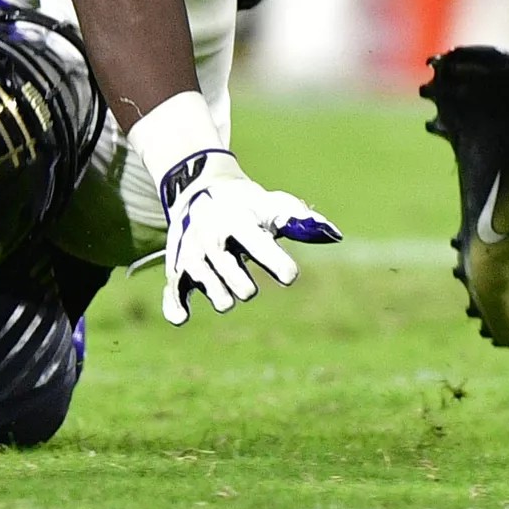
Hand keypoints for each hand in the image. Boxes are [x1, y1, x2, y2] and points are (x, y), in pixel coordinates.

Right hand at [153, 149, 341, 324]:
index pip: (259, 245)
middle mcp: (212, 238)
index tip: (291, 276)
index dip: (277, 263)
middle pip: (234, 277)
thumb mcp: (271, 205)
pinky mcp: (177, 269)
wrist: (198, 191)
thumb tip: (335, 234)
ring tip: (226, 293)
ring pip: (211, 289)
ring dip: (222, 296)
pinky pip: (172, 292)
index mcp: (238, 221)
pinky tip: (182, 318)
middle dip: (244, 286)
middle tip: (249, 288)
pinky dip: (176, 306)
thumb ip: (300, 219)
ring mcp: (192, 254)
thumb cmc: (245, 205)